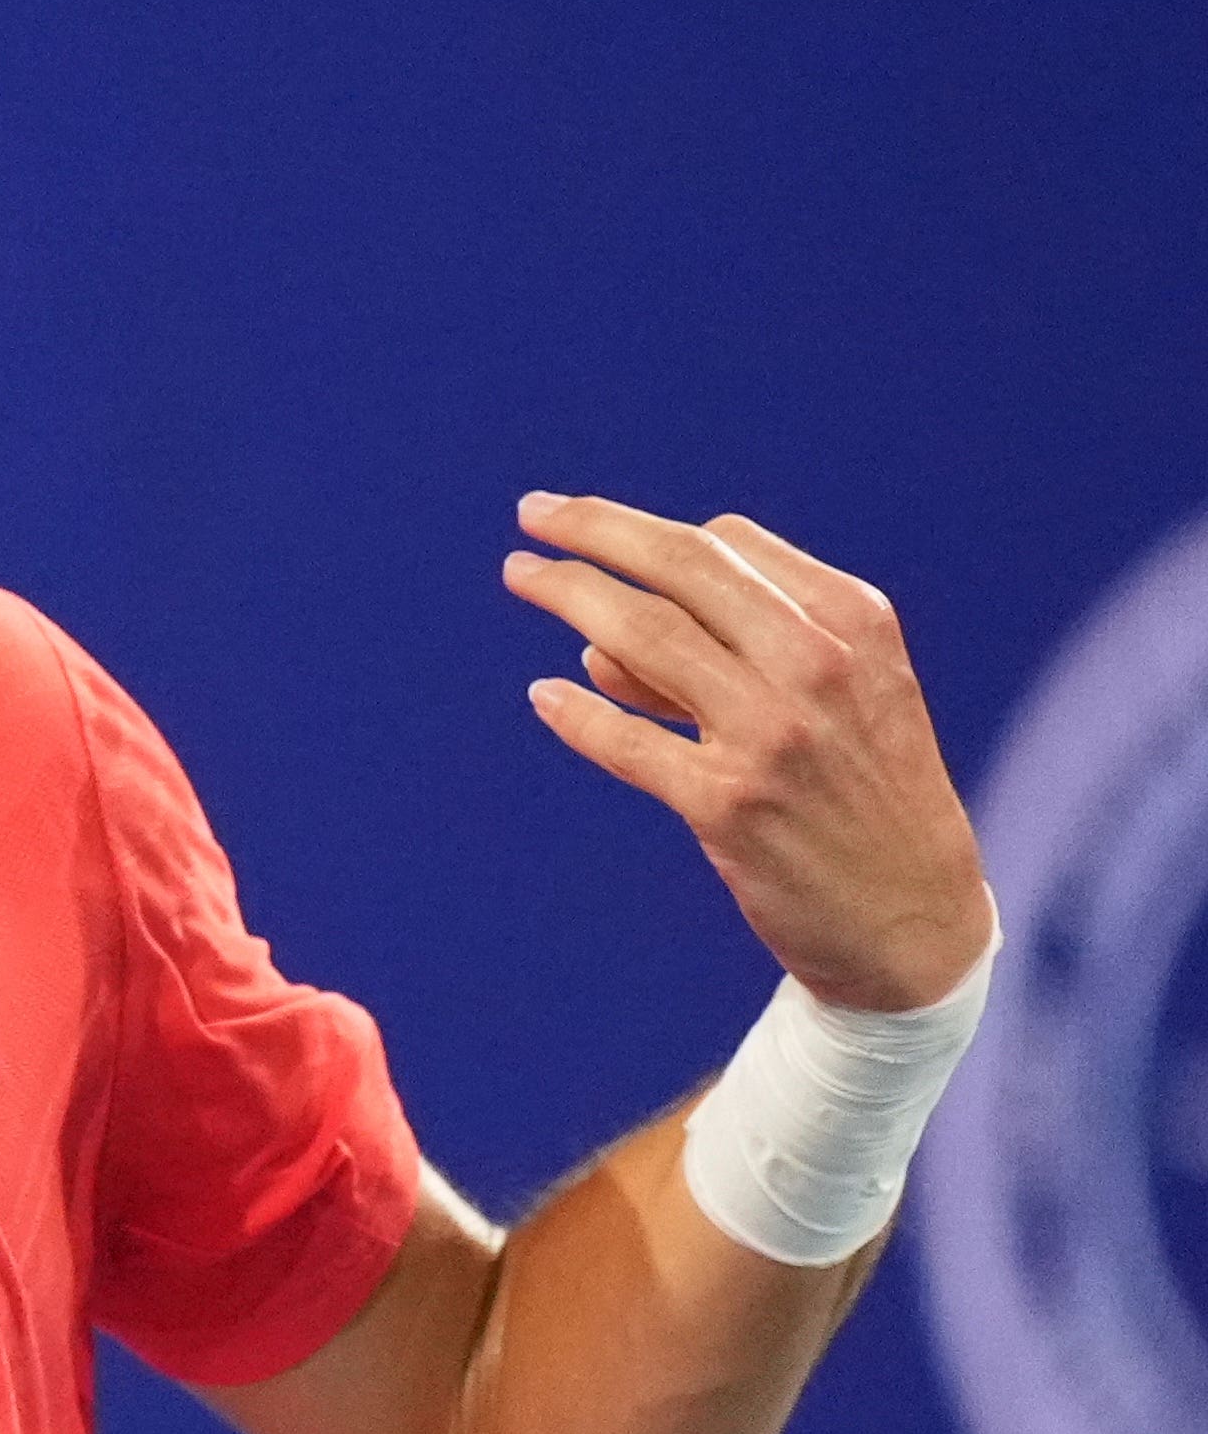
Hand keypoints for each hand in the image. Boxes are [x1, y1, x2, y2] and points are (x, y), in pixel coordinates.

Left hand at [501, 492, 991, 1011]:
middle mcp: (815, 666)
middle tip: (533, 513)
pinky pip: (626, 745)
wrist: (915, 920)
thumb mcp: (840, 699)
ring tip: (518, 574)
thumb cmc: (863, 795)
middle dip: (595, 530)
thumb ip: (736, 652)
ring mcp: (770, 735)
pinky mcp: (727, 805)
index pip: (726, 547)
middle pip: (680, 568)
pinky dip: (576, 715)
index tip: (592, 525)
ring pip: (643, 637)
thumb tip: (599, 638)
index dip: (646, 531)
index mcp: (852, 623)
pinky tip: (545, 696)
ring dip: (569, 593)